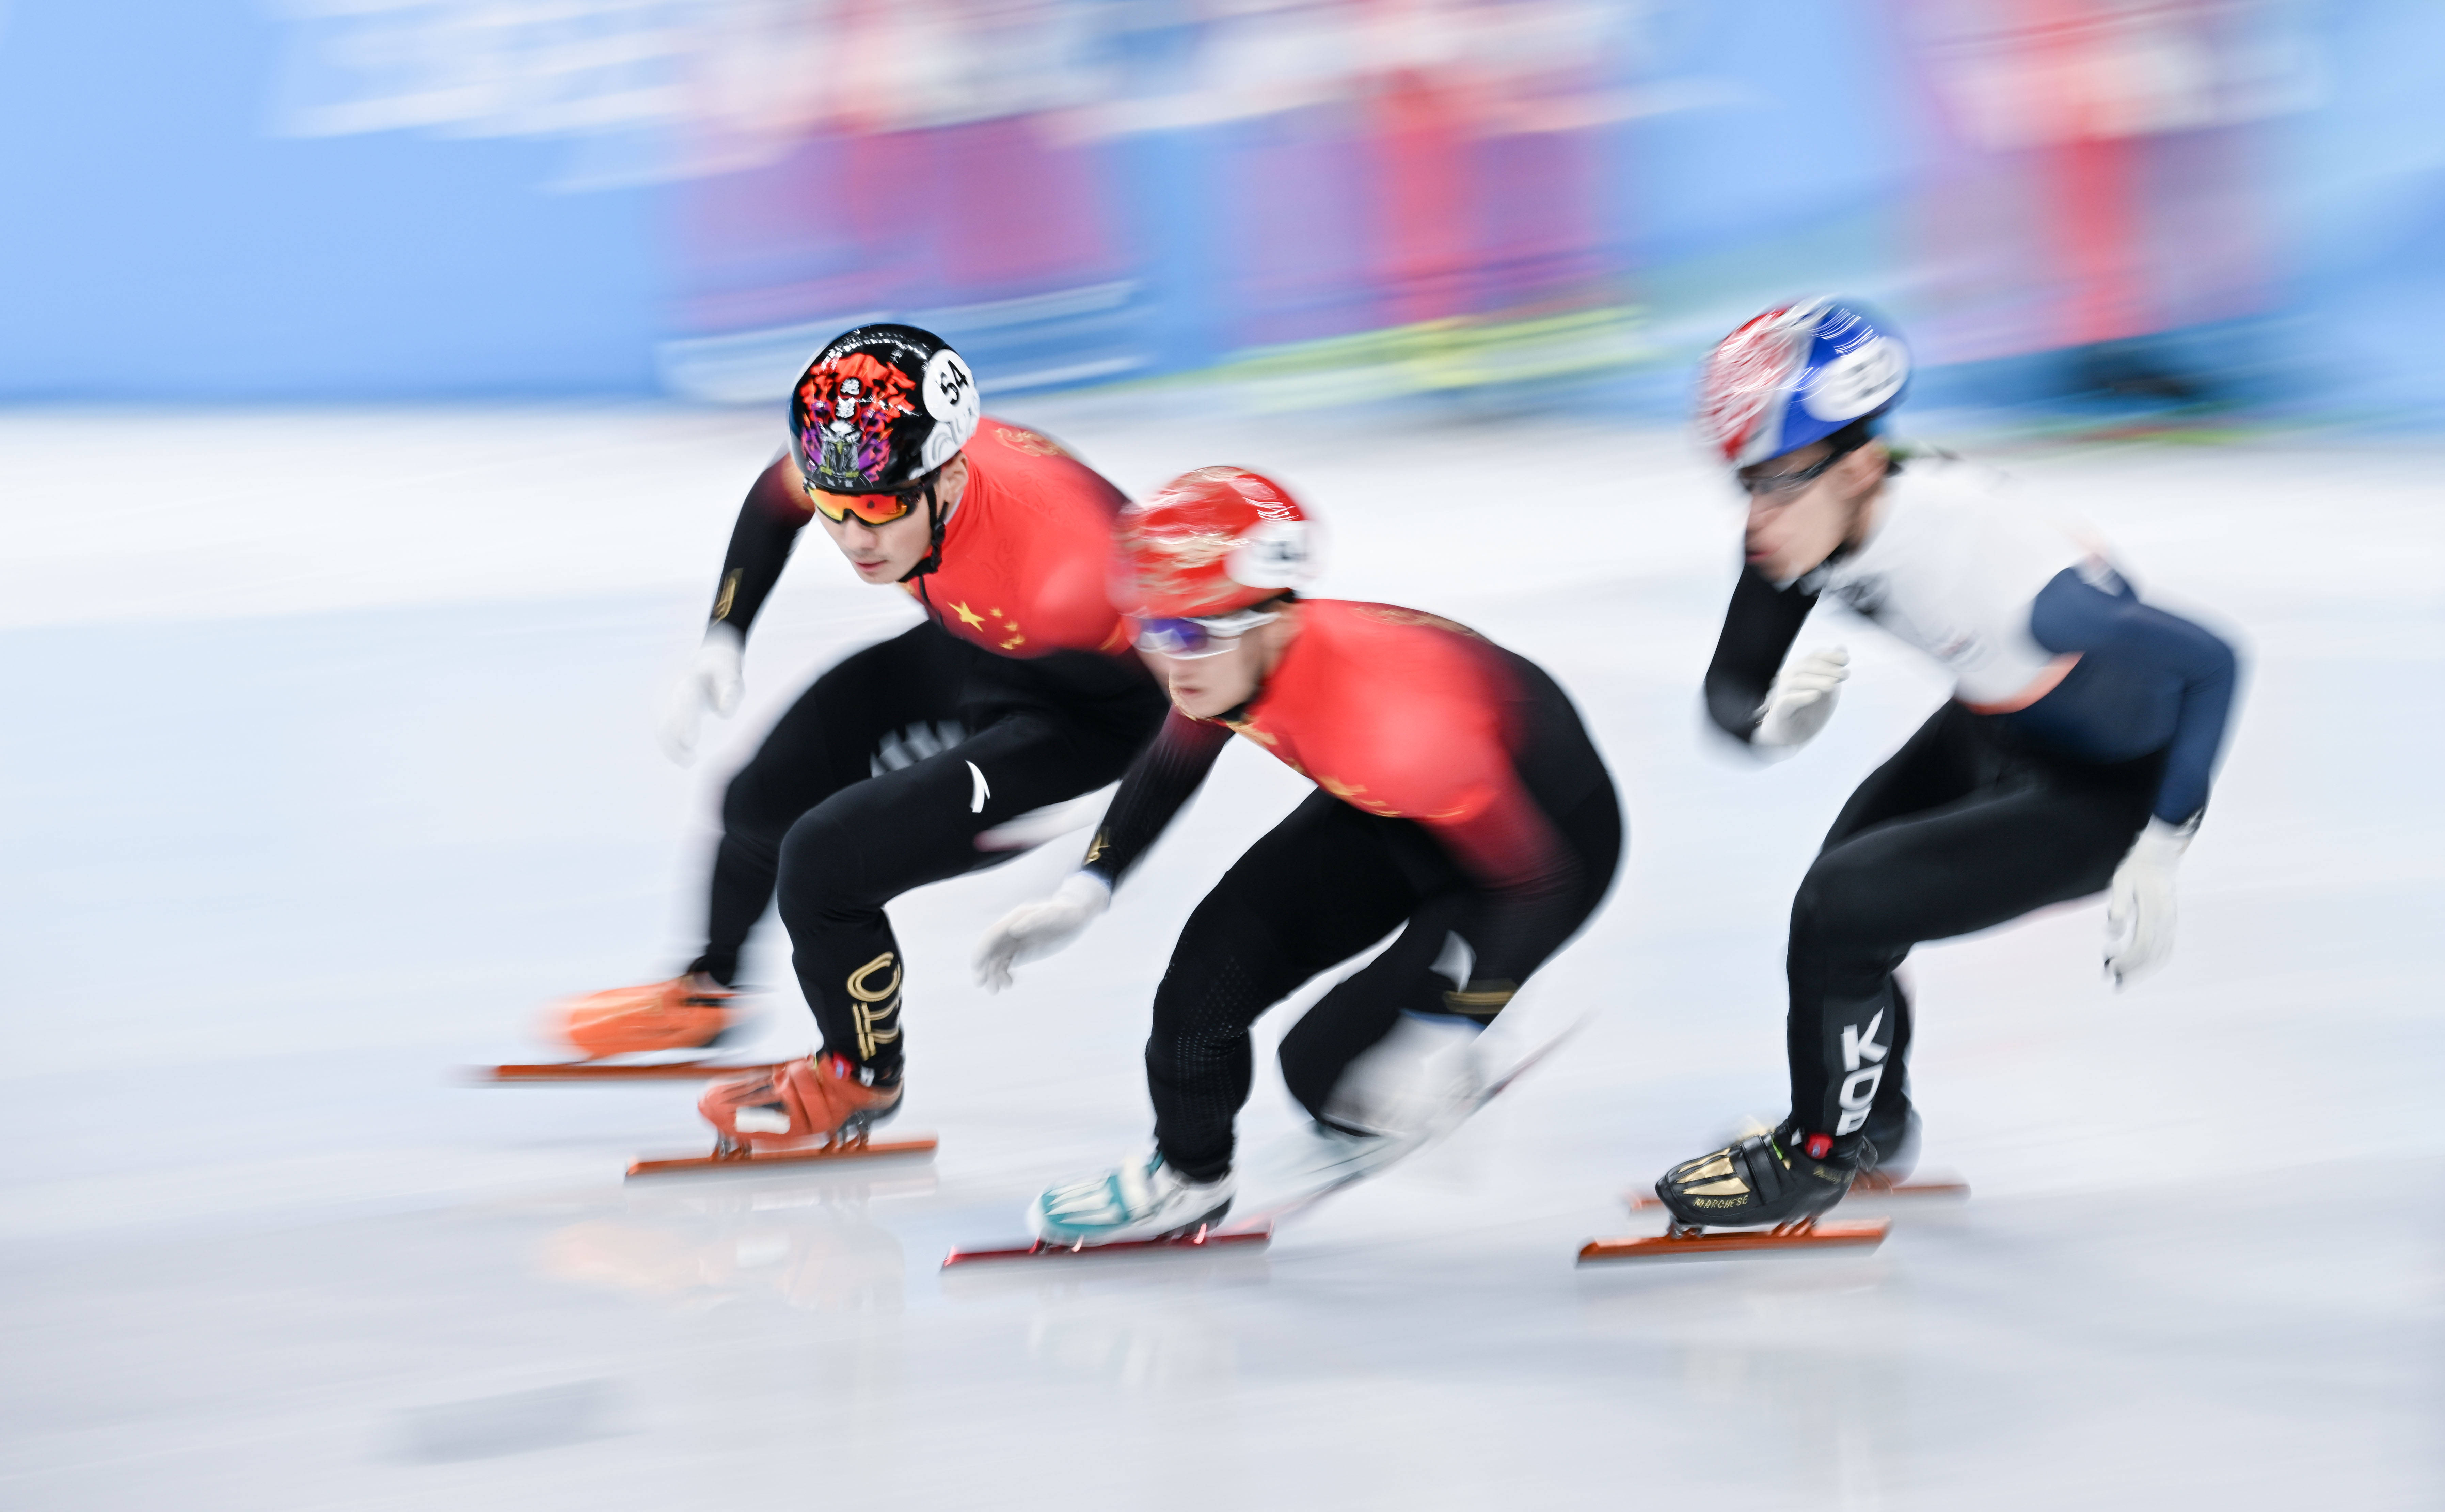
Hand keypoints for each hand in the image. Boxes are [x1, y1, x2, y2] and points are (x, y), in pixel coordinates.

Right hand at [659, 623, 744, 765]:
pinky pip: (661, 729)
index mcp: (691, 677)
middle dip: (676, 740)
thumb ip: (730, 692)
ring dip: (671, 747)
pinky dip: (668, 745)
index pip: (686, 699)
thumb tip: (725, 711)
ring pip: (662, 725)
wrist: (706, 664)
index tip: (691, 743)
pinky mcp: (662, 709)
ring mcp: (665, 698)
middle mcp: (673, 688)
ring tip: (689, 762)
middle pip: (669, 715)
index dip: (686, 722)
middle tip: (690, 760)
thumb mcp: (732, 679)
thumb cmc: (723, 675)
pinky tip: (681, 758)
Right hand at [974, 872, 1110, 991]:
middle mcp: (1011, 930)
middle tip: (982, 985)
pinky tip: (1008, 983)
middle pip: (991, 950)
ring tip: (996, 990)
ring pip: (997, 959)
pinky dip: (1004, 974)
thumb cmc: (1065, 913)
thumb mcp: (1053, 915)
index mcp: (1014, 919)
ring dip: (994, 974)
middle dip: (984, 967)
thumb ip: (1034, 921)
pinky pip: (1007, 963)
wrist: (1075, 916)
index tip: (976, 967)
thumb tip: (1013, 929)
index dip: (981, 950)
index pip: (991, 936)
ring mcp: (1015, 941)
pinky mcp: (1022, 950)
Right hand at [1753, 645, 1848, 748]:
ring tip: (1833, 685)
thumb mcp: (1825, 688)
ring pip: (1797, 682)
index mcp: (1800, 671)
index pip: (1813, 658)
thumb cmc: (1807, 710)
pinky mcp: (1780, 711)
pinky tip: (1815, 695)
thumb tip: (1842, 647)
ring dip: (1816, 681)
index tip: (1846, 660)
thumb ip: (1833, 669)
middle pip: (1805, 667)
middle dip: (1827, 669)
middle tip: (1845, 674)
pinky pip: (1788, 701)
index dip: (1829, 656)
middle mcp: (1789, 679)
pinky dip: (1801, 697)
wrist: (1790, 735)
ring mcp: (1783, 694)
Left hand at [2105, 817, 2193, 986]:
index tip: (2108, 967)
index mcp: (2154, 912)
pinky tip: (2139, 968)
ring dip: (2142, 970)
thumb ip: (2118, 907)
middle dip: (2131, 971)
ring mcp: (2171, 923)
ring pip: (2161, 955)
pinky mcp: (2171, 923)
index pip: (2142, 945)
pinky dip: (2153, 962)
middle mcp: (2167, 921)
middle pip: (2152, 955)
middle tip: (2110, 979)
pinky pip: (2166, 949)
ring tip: (2122, 979)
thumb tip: (2112, 933)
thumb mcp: (2120, 882)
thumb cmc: (2135, 869)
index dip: (2126, 961)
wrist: (2159, 857)